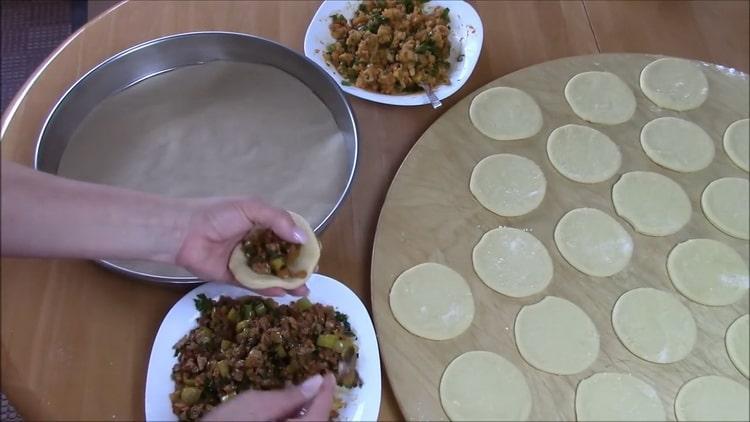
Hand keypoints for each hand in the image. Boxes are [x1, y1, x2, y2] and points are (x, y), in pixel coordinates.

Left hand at [175, 197, 309, 295]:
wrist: (183, 233)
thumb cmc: (218, 215)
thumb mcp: (251, 208)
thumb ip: (278, 220)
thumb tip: (302, 238)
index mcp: (261, 223)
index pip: (288, 234)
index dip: (302, 244)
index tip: (314, 255)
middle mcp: (255, 242)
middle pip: (282, 256)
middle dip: (297, 266)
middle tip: (310, 275)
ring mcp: (245, 261)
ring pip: (271, 273)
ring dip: (287, 281)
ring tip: (303, 291)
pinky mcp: (234, 277)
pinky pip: (255, 285)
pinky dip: (269, 290)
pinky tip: (283, 294)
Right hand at [202, 374, 335, 421]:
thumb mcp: (256, 405)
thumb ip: (289, 396)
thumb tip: (317, 381)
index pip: (322, 411)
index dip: (327, 391)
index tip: (328, 373)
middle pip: (317, 420)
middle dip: (317, 402)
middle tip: (314, 382)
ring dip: (304, 411)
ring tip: (297, 392)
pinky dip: (291, 418)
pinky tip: (282, 410)